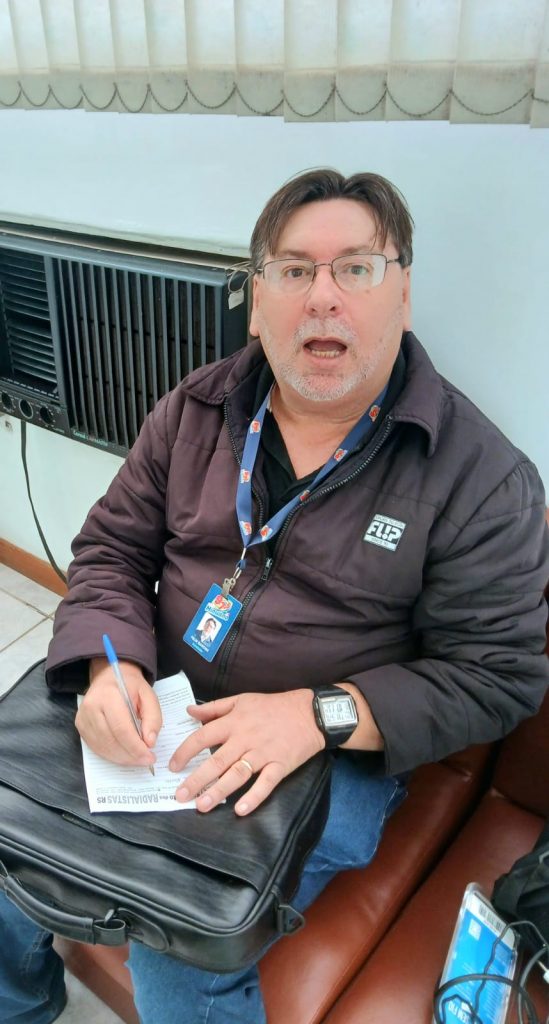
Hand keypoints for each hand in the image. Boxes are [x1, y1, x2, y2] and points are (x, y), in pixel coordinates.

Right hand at [75, 657, 161, 767]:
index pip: (121, 728)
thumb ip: (153, 717)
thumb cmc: (131, 686)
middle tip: (146, 761)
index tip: (150, 757)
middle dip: (130, 755)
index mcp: (108, 695)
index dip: (136, 747)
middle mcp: (91, 707)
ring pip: (102, 747)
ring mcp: (83, 717)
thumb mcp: (149, 695)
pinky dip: (112, 755)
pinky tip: (125, 755)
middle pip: (111, 740)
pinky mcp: (80, 725)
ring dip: (122, 758)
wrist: (110, 676)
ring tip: (138, 760)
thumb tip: (149, 742)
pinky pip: (96, 747)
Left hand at [169, 690, 324, 815]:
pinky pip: (266, 783)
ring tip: (201, 806)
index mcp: (234, 722)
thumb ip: (214, 707)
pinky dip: (254, 797)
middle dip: (196, 779)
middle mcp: (245, 738)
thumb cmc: (274, 706)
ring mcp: (263, 753)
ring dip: (218, 791)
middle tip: (180, 796)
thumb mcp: (242, 700)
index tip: (173, 766)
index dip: (185, 752)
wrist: (311, 713)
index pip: (203, 737)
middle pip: (216, 761)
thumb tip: (189, 712)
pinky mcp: (280, 765)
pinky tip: (240, 810)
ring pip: (237, 774)